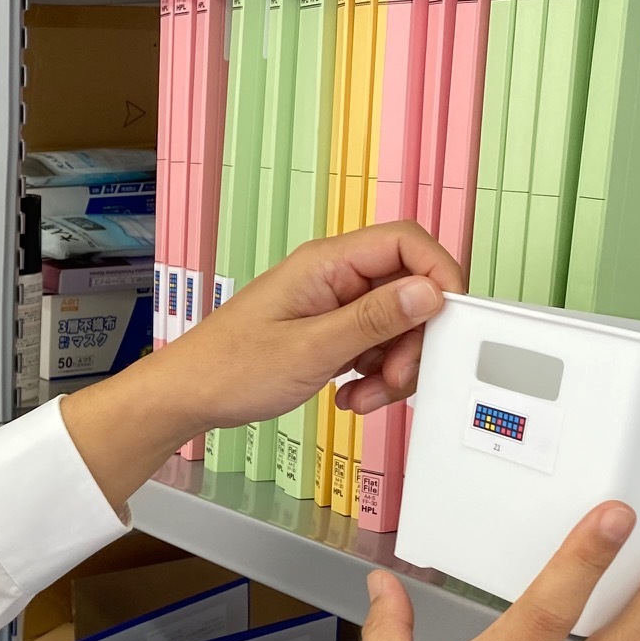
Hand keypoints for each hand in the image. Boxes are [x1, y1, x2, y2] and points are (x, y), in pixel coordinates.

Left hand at [59, 223, 462, 508]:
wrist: (189, 396)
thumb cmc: (230, 368)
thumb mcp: (311, 349)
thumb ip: (374, 320)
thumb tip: (429, 293)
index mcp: (327, 263)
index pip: (406, 243)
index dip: (439, 275)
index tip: (450, 320)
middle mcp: (334, 277)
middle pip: (409, 290)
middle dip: (413, 340)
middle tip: (396, 379)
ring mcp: (333, 305)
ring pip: (396, 325)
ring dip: (393, 366)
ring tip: (365, 396)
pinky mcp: (330, 332)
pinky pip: (374, 346)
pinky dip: (374, 375)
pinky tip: (352, 396)